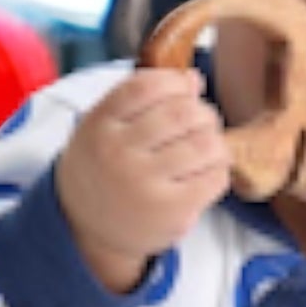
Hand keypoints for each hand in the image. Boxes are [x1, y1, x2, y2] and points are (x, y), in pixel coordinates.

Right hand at [55, 68, 230, 292]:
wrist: (86, 227)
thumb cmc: (104, 166)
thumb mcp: (105, 125)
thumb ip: (143, 97)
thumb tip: (193, 79)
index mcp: (99, 126)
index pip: (148, 87)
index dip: (175, 82)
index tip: (182, 89)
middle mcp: (118, 154)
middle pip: (182, 113)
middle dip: (202, 111)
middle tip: (201, 121)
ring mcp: (144, 187)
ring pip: (205, 144)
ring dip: (214, 139)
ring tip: (206, 145)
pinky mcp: (171, 213)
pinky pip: (215, 177)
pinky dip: (219, 168)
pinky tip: (205, 170)